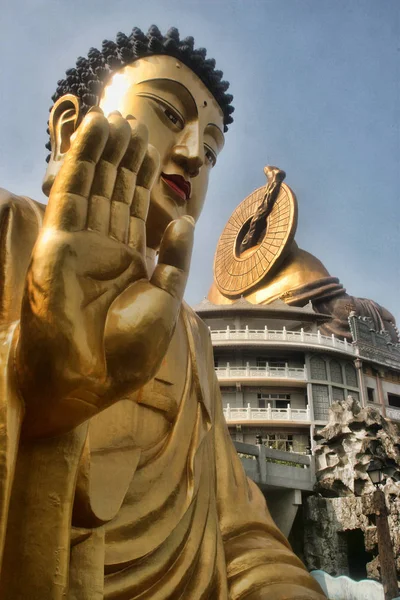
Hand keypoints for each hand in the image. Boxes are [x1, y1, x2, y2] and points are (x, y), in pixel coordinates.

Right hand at [16, 108, 193, 436]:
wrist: (85, 381)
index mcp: (127, 264)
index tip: (147, 148)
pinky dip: (83, 158)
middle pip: (114, 192)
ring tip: (114, 117)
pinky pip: (73, 191)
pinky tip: (94, 130)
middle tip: (131, 121)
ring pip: (94, 184)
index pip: (134, 210)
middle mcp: (102, 248)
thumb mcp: (165, 304)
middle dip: (123, 157)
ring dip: (104, 150)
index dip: (141, 178)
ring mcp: (78, 243)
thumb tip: (184, 218)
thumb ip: (174, 260)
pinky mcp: (58, 241)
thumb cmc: (125, 354)